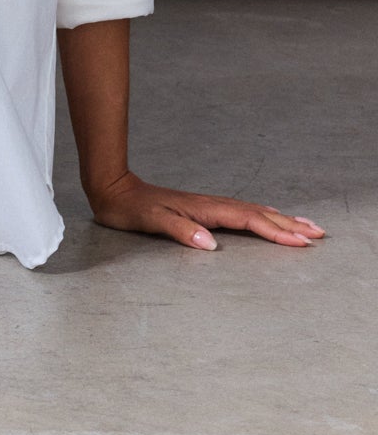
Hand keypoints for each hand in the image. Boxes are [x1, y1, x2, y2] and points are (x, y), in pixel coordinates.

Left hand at [86, 170, 325, 250]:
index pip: (248, 220)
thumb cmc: (130, 208)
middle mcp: (211, 205)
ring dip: (281, 218)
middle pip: (259, 213)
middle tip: (319, 233)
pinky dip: (262, 216)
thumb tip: (211, 244)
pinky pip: (242, 213)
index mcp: (205, 209)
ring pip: (253, 211)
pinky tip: (268, 218)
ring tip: (306, 225)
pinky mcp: (203, 209)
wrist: (113, 190)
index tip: (301, 241)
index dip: (275, 231)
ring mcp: (208, 206)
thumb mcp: (152, 221)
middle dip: (290, 223)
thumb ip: (180, 231)